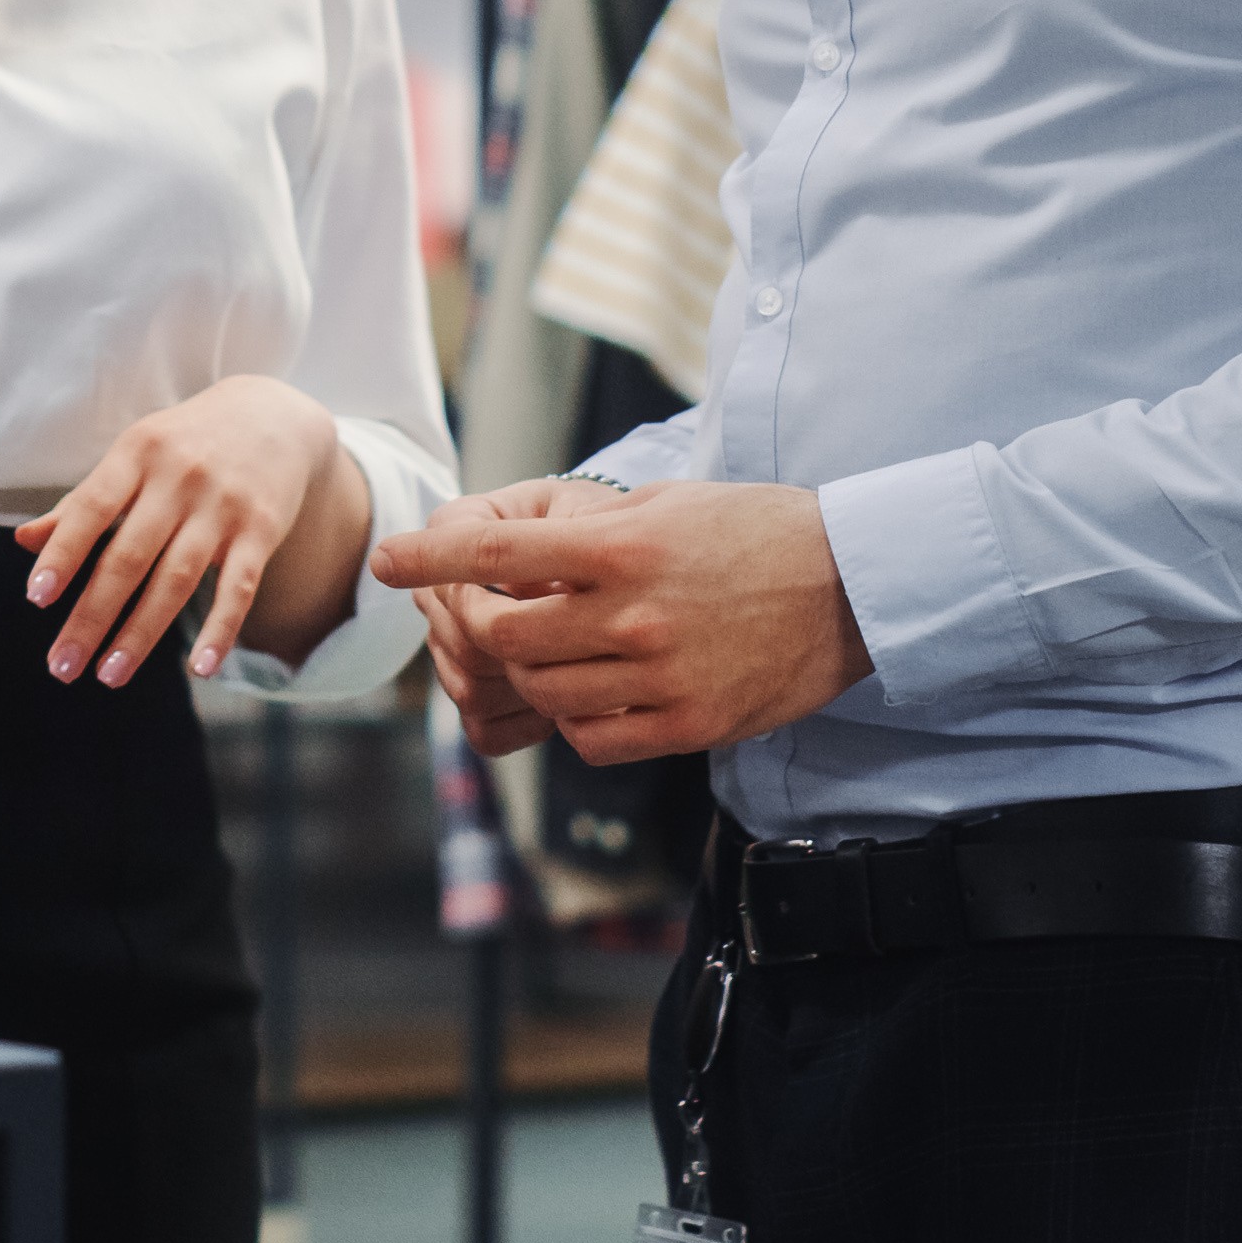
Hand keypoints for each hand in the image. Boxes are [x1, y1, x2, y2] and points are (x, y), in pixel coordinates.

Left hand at [13, 377, 346, 686]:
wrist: (272, 415)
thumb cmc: (184, 444)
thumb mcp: (132, 456)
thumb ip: (82, 502)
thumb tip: (23, 542)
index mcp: (136, 454)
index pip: (91, 508)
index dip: (63, 553)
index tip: (36, 598)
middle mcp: (178, 478)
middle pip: (129, 557)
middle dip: (92, 616)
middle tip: (62, 666)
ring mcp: (222, 505)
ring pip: (176, 580)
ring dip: (140, 634)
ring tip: (109, 674)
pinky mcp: (261, 530)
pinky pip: (239, 589)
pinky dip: (220, 630)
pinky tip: (199, 668)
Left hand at [369, 480, 874, 764]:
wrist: (855, 583)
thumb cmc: (757, 529)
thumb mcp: (667, 503)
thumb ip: (589, 534)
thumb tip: (513, 556)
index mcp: (622, 546)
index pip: (495, 554)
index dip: (429, 556)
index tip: (387, 559)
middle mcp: (632, 615)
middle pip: (506, 640)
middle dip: (485, 629)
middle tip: (494, 617)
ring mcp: (660, 675)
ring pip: (546, 694)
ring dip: (535, 677)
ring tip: (562, 652)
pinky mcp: (689, 723)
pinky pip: (593, 739)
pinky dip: (577, 720)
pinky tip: (598, 691)